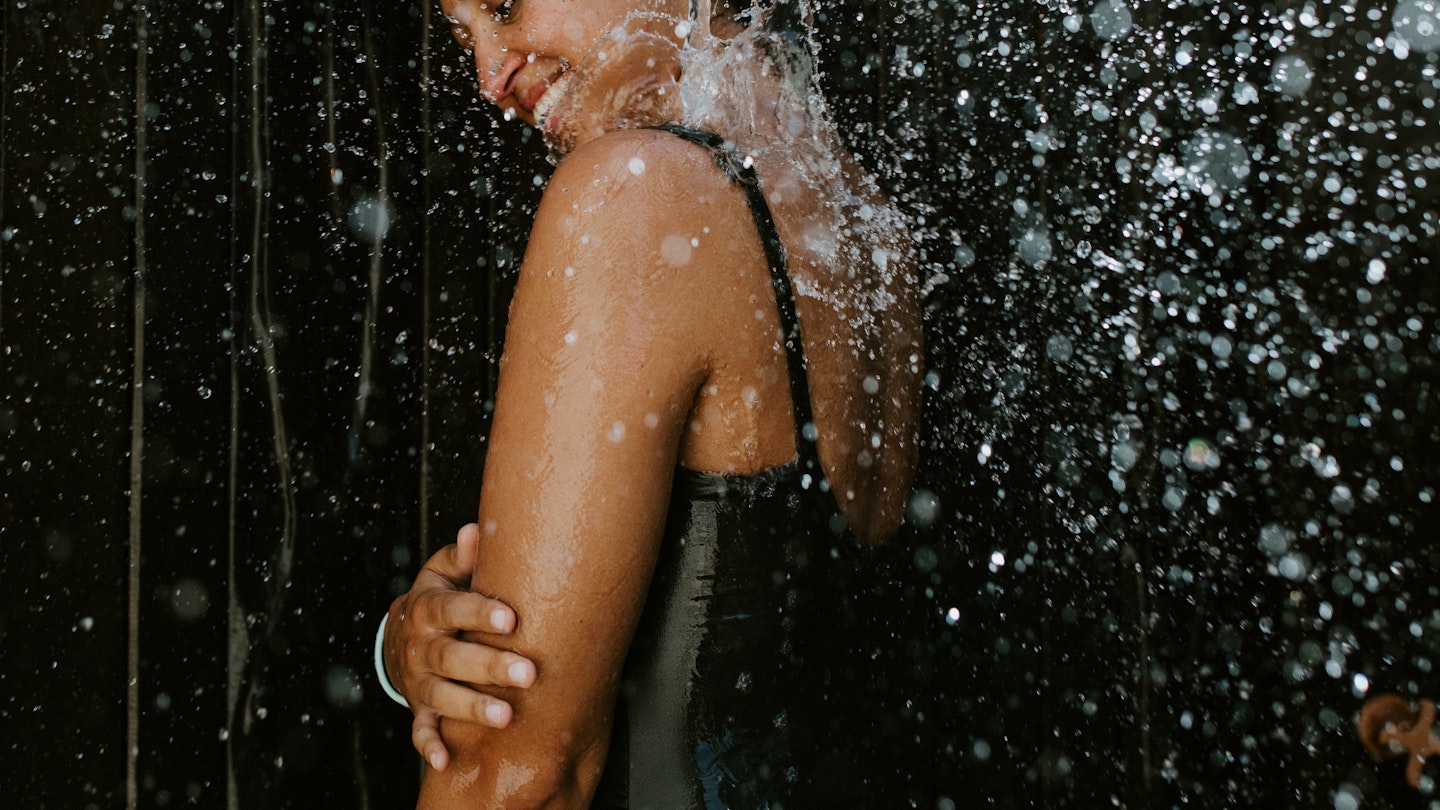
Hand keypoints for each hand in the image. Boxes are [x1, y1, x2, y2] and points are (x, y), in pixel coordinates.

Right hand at [384, 523, 536, 771]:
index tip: (511, 620)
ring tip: (505, 718)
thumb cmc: (436, 600)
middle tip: (528, 674)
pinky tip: (444, 761)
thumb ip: (461, 556)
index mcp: (428, 609)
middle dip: (490, 668)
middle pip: (453, 658)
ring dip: (472, 708)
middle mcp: (422, 647)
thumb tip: (478, 530)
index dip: (480, 614)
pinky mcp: (419, 707)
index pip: (453, 610)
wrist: (397, 637)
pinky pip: (420, 729)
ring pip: (443, 696)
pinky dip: (429, 746)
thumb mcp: (441, 573)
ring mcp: (419, 681)